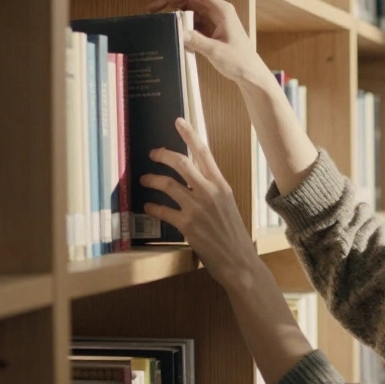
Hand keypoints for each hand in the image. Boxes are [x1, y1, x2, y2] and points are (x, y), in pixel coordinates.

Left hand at [140, 116, 258, 286]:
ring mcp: (198, 208)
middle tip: (153, 153)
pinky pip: (163, 210)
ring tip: (145, 179)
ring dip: (152, 179)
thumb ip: (212, 191)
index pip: (204, 152)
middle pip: (181, 162)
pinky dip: (152, 207)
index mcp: (221, 184)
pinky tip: (148, 206)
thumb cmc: (233, 235)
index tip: (178, 121)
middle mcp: (210, 192)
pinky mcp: (187, 225)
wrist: (239, 261)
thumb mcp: (227, 205)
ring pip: (168, 184)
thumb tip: (194, 181)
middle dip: (163, 154)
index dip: (190, 134)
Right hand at [146, 0, 265, 83]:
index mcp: (221, 10)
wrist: (250, 73)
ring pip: (190, 11)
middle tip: (151, 8)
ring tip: (158, 20)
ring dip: (174, 13)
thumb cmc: (239, 61)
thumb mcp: (216, 51)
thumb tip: (178, 31)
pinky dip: (182, 25)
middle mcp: (217, 12)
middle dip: (170, 0)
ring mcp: (214, 21)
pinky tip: (173, 33)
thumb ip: (197, 41)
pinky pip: (193, 23)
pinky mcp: (211, 31)